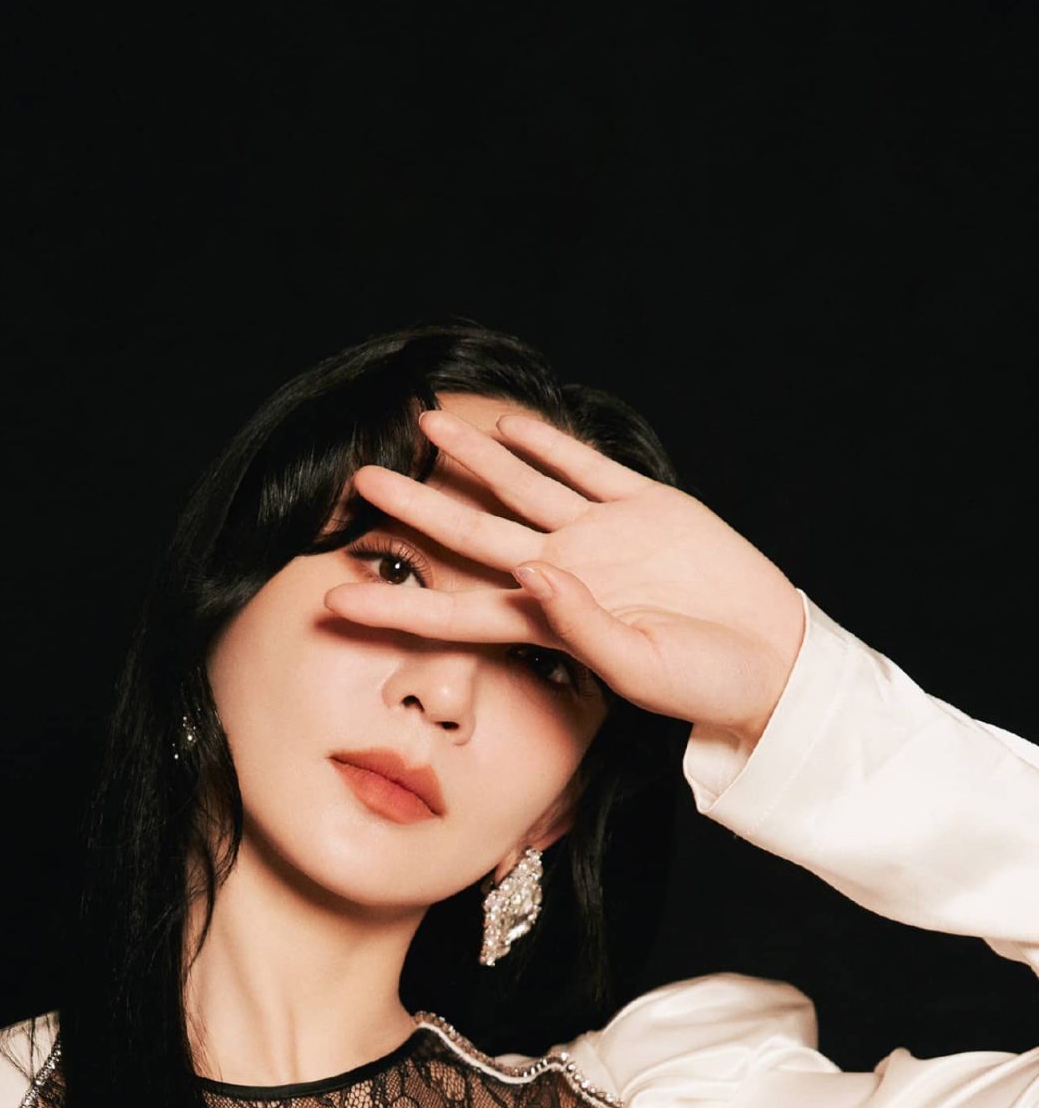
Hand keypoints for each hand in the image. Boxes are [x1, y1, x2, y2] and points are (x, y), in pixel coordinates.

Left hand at [322, 405, 805, 746]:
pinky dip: (549, 443)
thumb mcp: (639, 667)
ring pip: (521, 489)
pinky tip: (511, 423)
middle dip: (415, 511)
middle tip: (358, 485)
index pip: (454, 613)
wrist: (773, 660)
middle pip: (471, 538)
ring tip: (426, 424)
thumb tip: (530, 573)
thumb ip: (581, 626)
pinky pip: (586, 466)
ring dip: (474, 458)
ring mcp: (603, 537)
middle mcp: (565, 574)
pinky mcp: (648, 505)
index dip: (396, 606)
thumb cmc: (704, 684)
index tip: (335, 598)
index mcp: (551, 624)